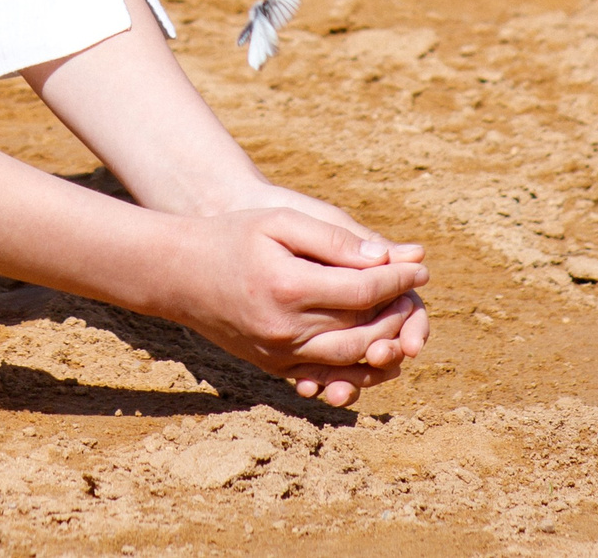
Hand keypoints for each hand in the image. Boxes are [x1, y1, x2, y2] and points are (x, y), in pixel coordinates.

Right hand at [169, 207, 430, 407]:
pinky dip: (359, 367)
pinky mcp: (274, 367)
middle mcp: (285, 328)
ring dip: (384, 342)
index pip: (363, 291)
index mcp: (288, 287)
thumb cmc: (230, 237)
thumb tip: (385, 257)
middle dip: (398, 312)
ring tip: (398, 318)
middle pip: (364, 330)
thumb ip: (332, 239)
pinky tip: (375, 348)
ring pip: (351, 359)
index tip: (420, 269)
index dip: (398, 280)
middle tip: (413, 292)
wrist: (178, 274)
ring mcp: (278, 353)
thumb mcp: (279, 222)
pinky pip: (327, 375)